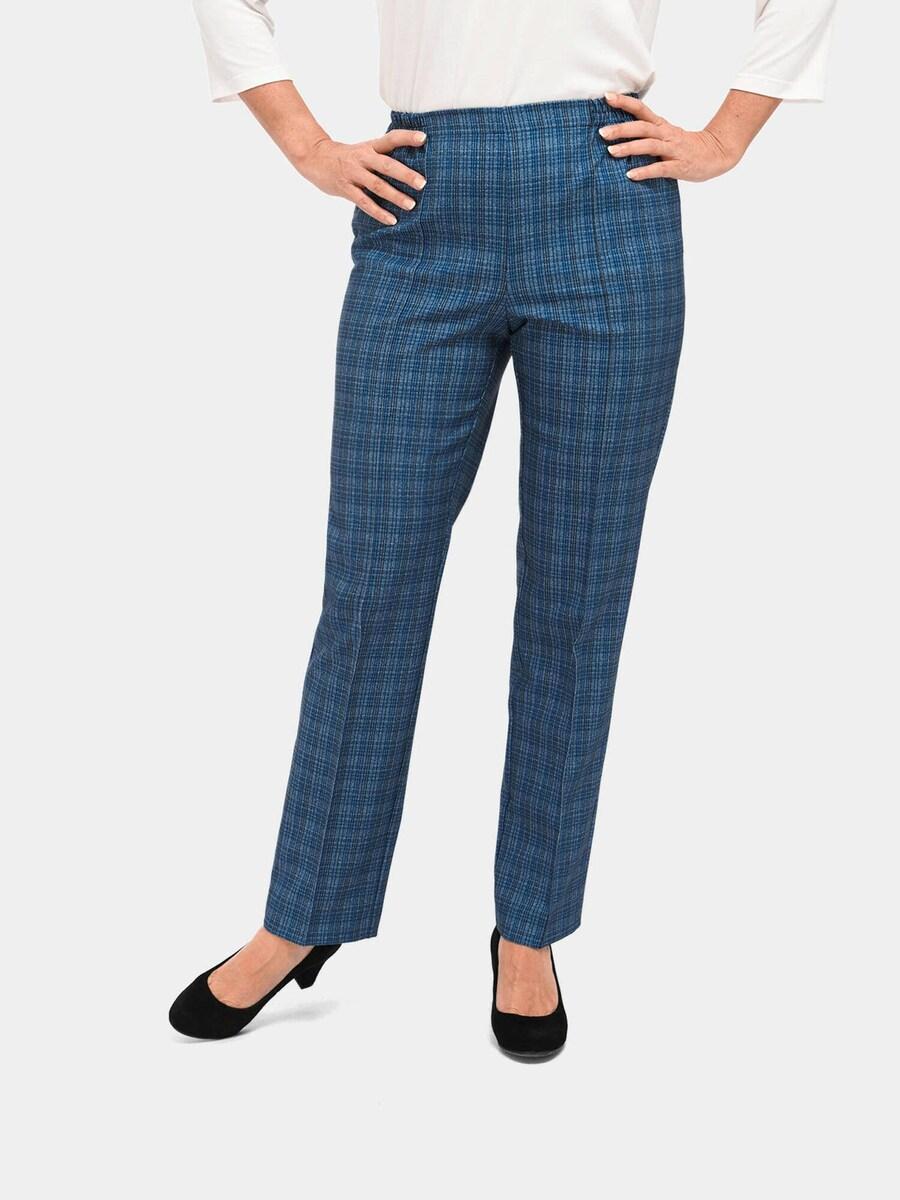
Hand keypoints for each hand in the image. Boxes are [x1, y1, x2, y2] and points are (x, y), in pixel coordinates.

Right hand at [296, 129, 427, 224]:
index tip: (423, 138)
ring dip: (395, 196)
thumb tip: (411, 167)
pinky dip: (378, 212)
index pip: (391, 139)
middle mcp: (362, 158)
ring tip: (411, 205)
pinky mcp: (345, 189)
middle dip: (405, 174)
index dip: (406, 137)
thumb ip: (382, 156)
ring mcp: (353, 174)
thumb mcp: (363, 150)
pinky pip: (364, 202)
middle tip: (422, 183)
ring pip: (377, 185)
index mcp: (369, 147)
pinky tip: (392, 220)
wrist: (314, 157)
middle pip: (386, 165)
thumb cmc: (346, 157)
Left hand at [601, 92, 741, 182]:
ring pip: (649, 145)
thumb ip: (647, 133)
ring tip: (611, 152)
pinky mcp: (679, 167)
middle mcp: (666, 135)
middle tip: (603, 132)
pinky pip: (660, 169)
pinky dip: (644, 171)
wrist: (716, 154)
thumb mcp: (666, 135)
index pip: (641, 110)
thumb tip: (619, 131)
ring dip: (629, 148)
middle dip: (621, 129)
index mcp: (662, 126)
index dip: (625, 102)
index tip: (607, 96)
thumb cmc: (685, 147)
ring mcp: (673, 150)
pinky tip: (630, 175)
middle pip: (642, 127)